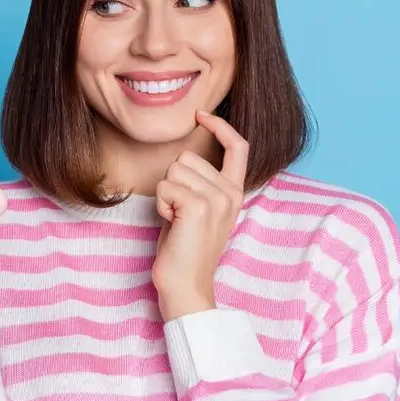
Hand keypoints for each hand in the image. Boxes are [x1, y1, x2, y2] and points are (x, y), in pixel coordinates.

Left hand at [152, 110, 248, 321]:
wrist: (186, 286)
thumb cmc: (184, 249)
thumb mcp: (198, 210)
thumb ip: (199, 184)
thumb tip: (183, 158)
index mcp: (235, 193)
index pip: (238, 147)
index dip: (220, 126)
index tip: (201, 115)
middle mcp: (231, 193)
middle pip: (187, 157)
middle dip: (172, 182)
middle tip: (179, 214)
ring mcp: (217, 199)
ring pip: (173, 171)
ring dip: (165, 195)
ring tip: (176, 221)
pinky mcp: (199, 206)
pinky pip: (165, 187)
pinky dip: (160, 206)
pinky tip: (171, 225)